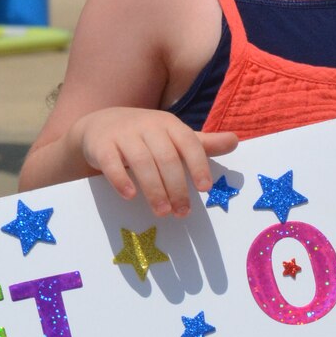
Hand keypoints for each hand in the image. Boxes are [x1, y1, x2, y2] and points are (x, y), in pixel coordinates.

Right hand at [71, 108, 239, 217]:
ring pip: (141, 162)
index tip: (205, 188)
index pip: (188, 143)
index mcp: (169, 124)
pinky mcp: (101, 145)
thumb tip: (235, 141)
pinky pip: (111, 163)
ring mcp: (123, 134)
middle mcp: (147, 126)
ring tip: (163, 212)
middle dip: (176, 187)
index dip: (198, 164)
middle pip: (166, 158)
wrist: (100, 125)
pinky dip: (120, 179)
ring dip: (154, 189)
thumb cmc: (145, 135)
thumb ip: (202, 143)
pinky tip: (130, 196)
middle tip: (182, 212)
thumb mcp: (173, 136)